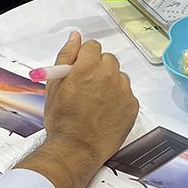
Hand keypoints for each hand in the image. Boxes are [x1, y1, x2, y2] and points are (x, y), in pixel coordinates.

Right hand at [43, 33, 137, 164]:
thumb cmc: (63, 121)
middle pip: (107, 59)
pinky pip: (127, 92)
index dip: (84, 57)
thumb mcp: (55, 85)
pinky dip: (118, 98)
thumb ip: (66, 56)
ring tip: (96, 100)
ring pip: (118, 75)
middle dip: (97, 68)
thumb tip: (74, 37)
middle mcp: (108, 75)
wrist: (76, 149)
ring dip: (109, 82)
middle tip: (86, 85)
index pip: (92, 46)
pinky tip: (105, 110)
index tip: (80, 67)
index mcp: (88, 67)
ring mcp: (123, 91)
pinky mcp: (132, 105)